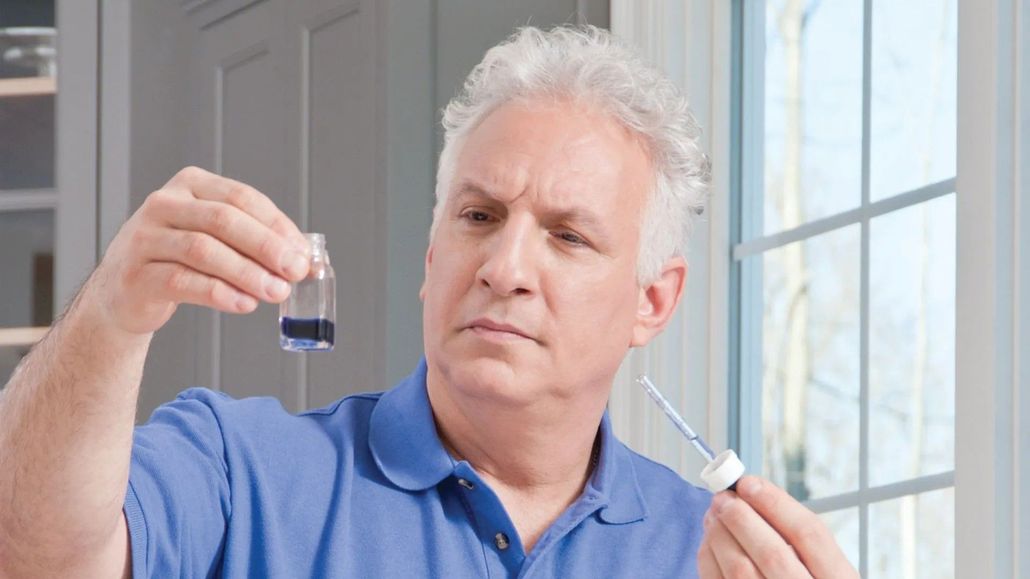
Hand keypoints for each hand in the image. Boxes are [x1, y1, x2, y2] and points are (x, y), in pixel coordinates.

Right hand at [82, 166, 310, 334]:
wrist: (124, 292)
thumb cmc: (179, 260)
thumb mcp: (216, 240)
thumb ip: (255, 243)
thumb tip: (303, 259)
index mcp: (190, 185)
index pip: (241, 197)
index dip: (276, 225)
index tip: (302, 253)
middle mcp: (164, 204)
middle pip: (223, 220)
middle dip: (266, 247)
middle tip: (294, 271)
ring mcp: (144, 238)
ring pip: (203, 250)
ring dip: (247, 273)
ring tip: (275, 291)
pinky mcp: (135, 275)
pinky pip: (182, 281)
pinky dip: (219, 293)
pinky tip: (244, 303)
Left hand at [697, 475, 857, 578]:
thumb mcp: (823, 568)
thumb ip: (798, 540)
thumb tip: (753, 495)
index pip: (810, 535)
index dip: (775, 503)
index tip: (749, 482)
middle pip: (772, 551)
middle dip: (742, 517)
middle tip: (724, 496)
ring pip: (739, 568)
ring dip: (720, 533)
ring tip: (714, 512)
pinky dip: (709, 556)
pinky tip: (710, 539)